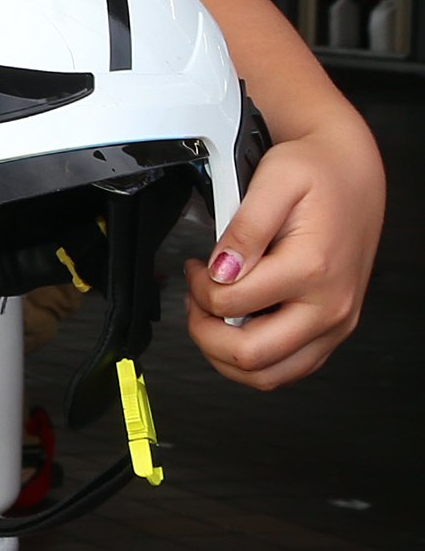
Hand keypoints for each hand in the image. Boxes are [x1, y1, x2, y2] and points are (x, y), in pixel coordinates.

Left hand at [182, 120, 385, 388]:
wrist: (353, 176)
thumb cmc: (316, 174)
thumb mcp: (274, 181)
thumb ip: (245, 229)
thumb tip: (221, 270)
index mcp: (313, 268)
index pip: (231, 304)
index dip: (198, 288)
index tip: (196, 266)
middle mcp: (331, 306)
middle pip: (252, 357)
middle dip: (205, 334)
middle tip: (196, 301)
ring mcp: (336, 325)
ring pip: (270, 376)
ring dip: (227, 356)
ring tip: (213, 317)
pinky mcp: (333, 331)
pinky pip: (289, 368)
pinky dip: (255, 360)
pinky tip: (239, 326)